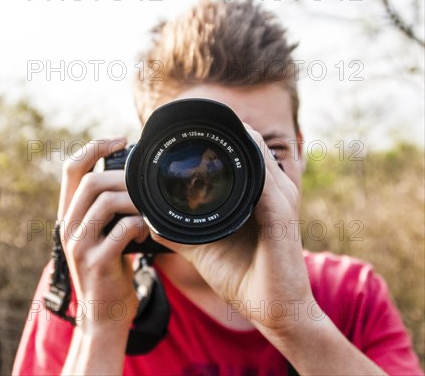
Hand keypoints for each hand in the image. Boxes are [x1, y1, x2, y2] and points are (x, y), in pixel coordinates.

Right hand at [58, 137, 143, 331]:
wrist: (103, 313)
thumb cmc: (109, 268)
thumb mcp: (100, 234)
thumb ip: (107, 209)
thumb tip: (132, 177)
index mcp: (69, 215)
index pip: (71, 168)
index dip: (94, 147)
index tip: (120, 139)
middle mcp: (68, 227)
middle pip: (89, 182)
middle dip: (122, 174)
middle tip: (145, 179)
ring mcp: (79, 245)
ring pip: (105, 202)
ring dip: (135, 200)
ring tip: (150, 207)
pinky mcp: (97, 262)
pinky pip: (122, 231)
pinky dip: (141, 224)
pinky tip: (149, 229)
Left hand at [155, 124, 312, 331]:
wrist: (275, 313)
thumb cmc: (244, 279)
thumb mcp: (204, 249)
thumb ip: (180, 232)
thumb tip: (149, 220)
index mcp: (257, 197)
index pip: (242, 155)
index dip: (218, 140)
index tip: (187, 131)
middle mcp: (272, 194)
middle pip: (252, 147)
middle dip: (226, 131)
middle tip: (192, 121)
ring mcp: (281, 204)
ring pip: (260, 157)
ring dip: (238, 138)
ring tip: (209, 124)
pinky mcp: (283, 219)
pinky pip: (266, 183)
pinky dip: (250, 165)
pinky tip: (229, 153)